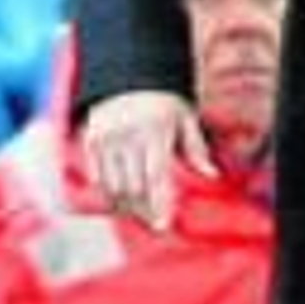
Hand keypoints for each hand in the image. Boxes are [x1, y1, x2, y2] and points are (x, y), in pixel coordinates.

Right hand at [83, 90, 213, 231]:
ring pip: (114, 187)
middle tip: (155, 222)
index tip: (163, 227)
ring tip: (141, 213)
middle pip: (135, 188)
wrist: (127, 76)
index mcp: (155, 131)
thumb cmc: (164, 102)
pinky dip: (109, 194)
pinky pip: (98, 179)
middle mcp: (128, 135)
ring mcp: (106, 138)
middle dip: (145, 210)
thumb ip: (197, 149)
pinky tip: (123, 200)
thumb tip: (213, 175)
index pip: (157, 176)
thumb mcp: (186, 119)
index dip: (160, 205)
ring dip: (127, 206)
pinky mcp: (91, 140)